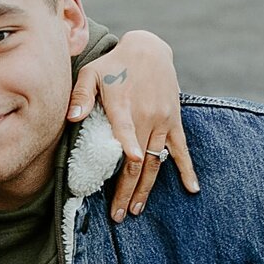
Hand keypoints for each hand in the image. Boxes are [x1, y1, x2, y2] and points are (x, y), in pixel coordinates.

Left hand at [68, 29, 200, 222]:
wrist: (149, 48)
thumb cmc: (114, 64)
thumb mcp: (91, 72)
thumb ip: (80, 95)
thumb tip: (71, 118)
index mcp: (124, 106)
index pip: (126, 130)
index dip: (129, 147)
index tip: (131, 164)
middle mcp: (146, 116)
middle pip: (136, 160)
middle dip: (127, 190)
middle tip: (119, 215)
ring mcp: (162, 121)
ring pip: (155, 162)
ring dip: (146, 188)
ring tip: (136, 210)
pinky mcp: (174, 122)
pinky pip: (181, 149)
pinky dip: (187, 169)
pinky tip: (192, 189)